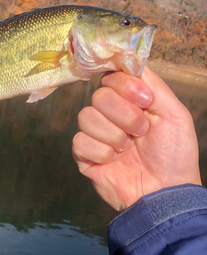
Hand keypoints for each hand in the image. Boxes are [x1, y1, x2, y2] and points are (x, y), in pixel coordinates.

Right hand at [72, 67, 201, 210]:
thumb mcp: (174, 113)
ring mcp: (96, 135)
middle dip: (124, 115)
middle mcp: (111, 115)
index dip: (125, 86)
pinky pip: (80, 141)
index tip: (146, 101)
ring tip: (128, 149)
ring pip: (86, 116)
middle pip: (98, 96)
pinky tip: (114, 161)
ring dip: (113, 135)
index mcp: (131, 102)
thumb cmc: (174, 155)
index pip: (112, 77)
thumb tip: (129, 62)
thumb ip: (153, 83)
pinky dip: (100, 151)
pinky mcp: (84, 155)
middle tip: (141, 132)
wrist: (165, 193)